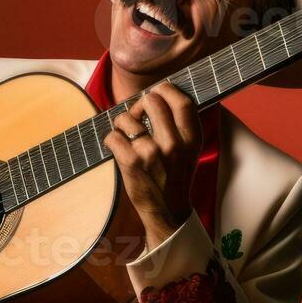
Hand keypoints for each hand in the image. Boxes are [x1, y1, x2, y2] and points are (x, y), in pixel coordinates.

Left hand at [103, 82, 201, 252]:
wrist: (168, 212)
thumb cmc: (174, 177)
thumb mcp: (189, 150)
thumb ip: (180, 124)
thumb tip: (159, 93)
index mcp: (191, 138)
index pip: (180, 99)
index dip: (165, 90)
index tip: (156, 95)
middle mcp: (174, 144)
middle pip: (151, 100)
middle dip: (138, 104)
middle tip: (136, 117)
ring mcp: (152, 153)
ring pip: (126, 118)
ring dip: (121, 125)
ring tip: (126, 138)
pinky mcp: (132, 163)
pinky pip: (112, 136)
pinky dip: (110, 140)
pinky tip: (117, 149)